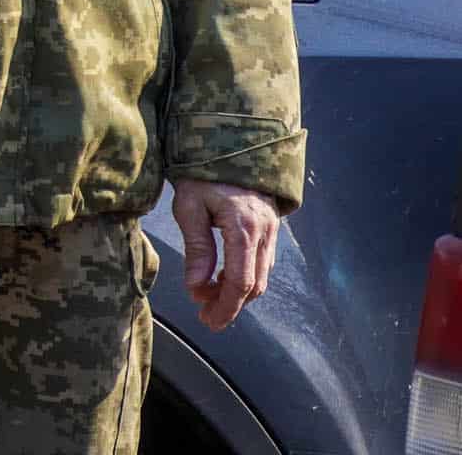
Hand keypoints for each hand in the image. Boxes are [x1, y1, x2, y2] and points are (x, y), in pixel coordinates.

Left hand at [169, 178, 279, 330]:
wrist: (228, 141)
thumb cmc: (202, 171)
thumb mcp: (189, 205)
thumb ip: (197, 247)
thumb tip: (197, 286)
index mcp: (245, 227)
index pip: (241, 282)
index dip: (226, 306)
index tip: (208, 320)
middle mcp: (265, 231)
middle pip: (254, 284)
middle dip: (231, 305)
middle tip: (206, 316)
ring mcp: (271, 229)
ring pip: (261, 275)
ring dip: (238, 292)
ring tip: (209, 298)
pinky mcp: (270, 225)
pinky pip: (262, 260)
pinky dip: (245, 275)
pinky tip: (223, 277)